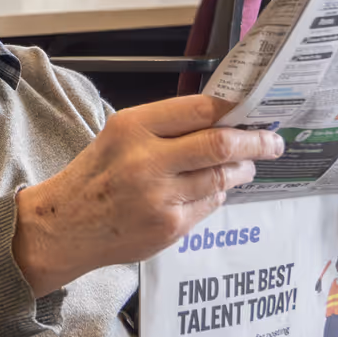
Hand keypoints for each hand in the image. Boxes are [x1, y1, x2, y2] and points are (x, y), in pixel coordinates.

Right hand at [14, 95, 286, 296]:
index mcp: (133, 127)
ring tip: (246, 166)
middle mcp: (147, 161)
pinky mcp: (170, 227)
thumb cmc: (96, 176)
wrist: (65, 226)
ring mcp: (160, 197)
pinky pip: (210, 204)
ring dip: (242, 170)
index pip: (200, 109)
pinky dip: (218, 193)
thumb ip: (165, 126)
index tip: (252, 110)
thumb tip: (222, 117)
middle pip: (220, 144)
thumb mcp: (119, 135)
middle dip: (256, 141)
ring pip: (222, 177)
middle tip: (272, 142)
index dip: (234, 109)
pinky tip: (212, 189)